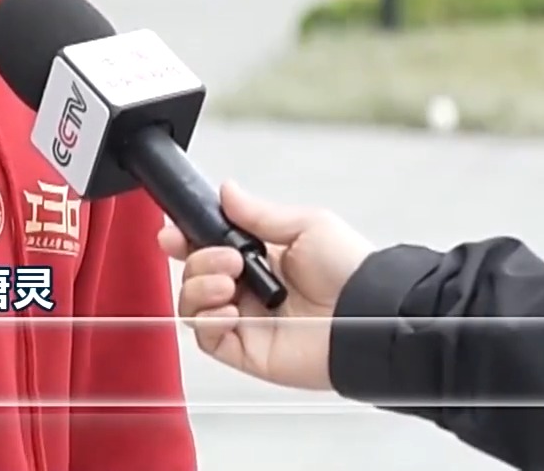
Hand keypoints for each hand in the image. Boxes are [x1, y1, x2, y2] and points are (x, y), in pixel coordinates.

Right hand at [157, 180, 373, 391]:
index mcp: (262, 258)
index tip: (173, 233)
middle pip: (193, 274)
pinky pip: (207, 338)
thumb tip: (227, 191)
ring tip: (229, 282)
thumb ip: (259, 213)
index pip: (208, 248)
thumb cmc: (351, 271)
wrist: (370, 314)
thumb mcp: (305, 226)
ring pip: (192, 304)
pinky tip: (229, 309)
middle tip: (228, 258)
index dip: (185, 240)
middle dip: (198, 259)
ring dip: (199, 286)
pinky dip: (207, 320)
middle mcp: (250, 290)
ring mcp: (246, 321)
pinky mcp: (247, 351)